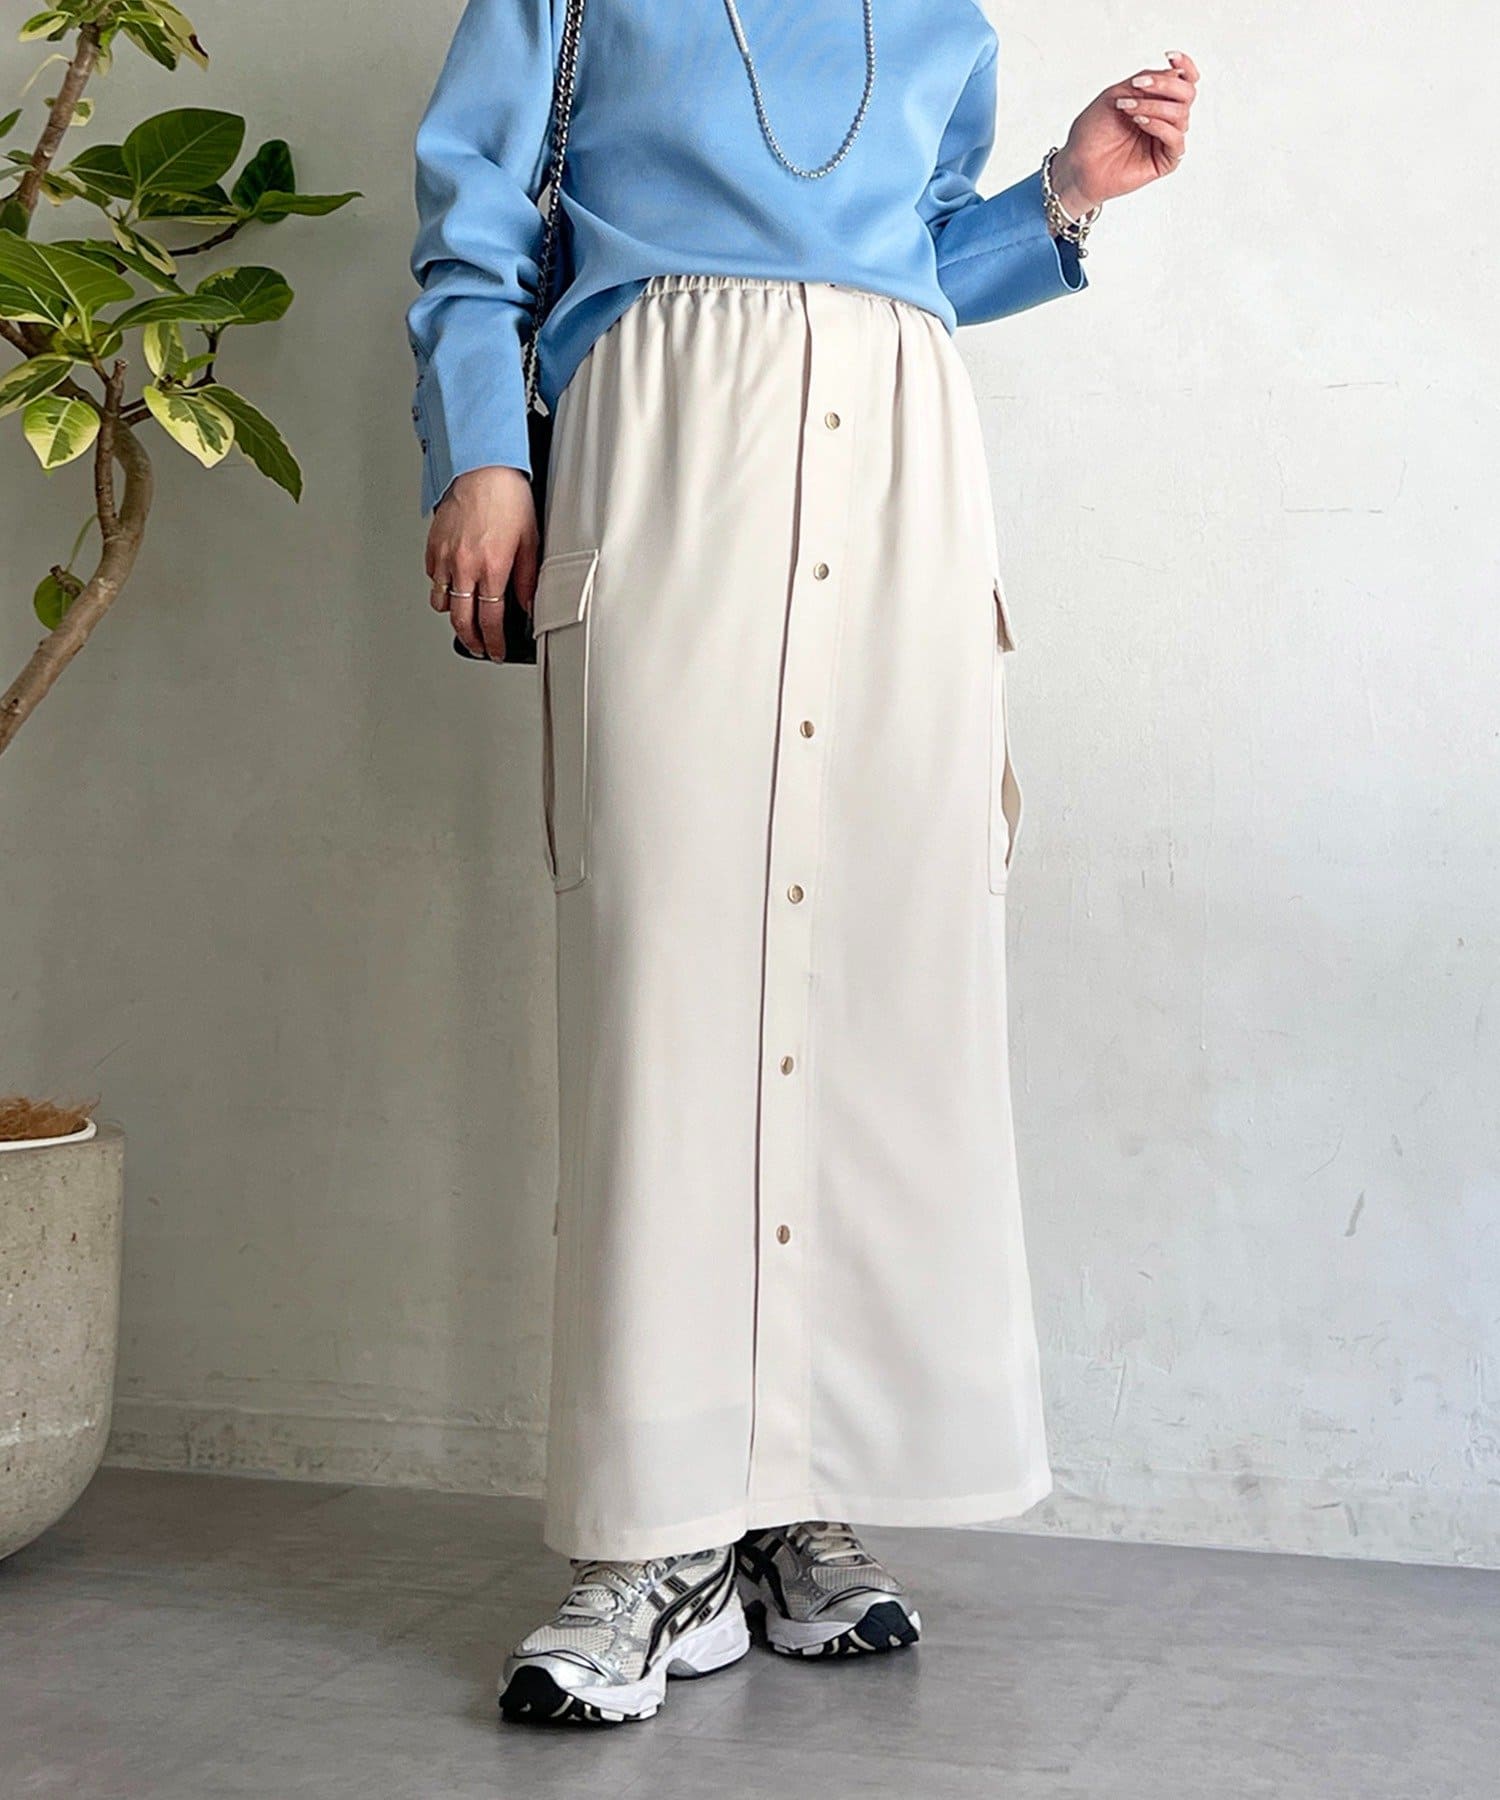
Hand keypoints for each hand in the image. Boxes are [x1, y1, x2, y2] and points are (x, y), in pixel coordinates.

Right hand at [424, 465, 538, 660]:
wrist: (482, 467)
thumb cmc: (506, 496)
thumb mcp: (530, 540)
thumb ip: (526, 579)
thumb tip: (527, 605)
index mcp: (492, 568)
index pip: (490, 621)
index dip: (494, 642)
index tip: (496, 651)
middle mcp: (464, 566)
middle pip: (461, 620)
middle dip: (471, 640)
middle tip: (479, 647)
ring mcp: (444, 557)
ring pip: (441, 602)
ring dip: (453, 615)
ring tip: (465, 618)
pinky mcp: (432, 545)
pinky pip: (432, 578)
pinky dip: (441, 587)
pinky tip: (454, 584)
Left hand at [1051, 50, 1200, 216]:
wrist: (1078, 164)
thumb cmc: (1093, 131)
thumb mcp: (1117, 93)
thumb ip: (1147, 81)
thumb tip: (1174, 74)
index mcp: (1157, 101)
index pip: (1184, 80)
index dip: (1184, 65)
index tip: (1170, 56)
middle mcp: (1165, 119)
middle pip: (1188, 93)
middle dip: (1164, 85)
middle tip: (1138, 85)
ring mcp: (1166, 140)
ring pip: (1181, 114)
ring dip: (1153, 106)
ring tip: (1127, 108)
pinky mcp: (1165, 161)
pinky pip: (1176, 139)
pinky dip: (1159, 126)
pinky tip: (1139, 121)